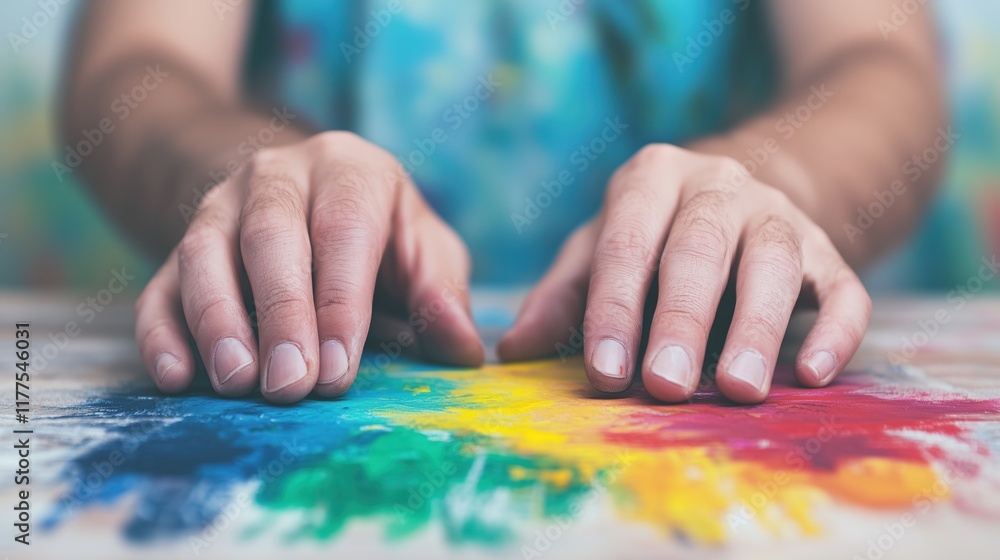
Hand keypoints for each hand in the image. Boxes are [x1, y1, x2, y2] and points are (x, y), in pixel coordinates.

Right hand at [135, 132, 482, 402]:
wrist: (305, 194)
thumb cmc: (382, 233)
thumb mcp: (424, 248)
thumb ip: (441, 292)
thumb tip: (462, 345)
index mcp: (348, 170)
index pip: (343, 229)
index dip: (339, 302)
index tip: (337, 370)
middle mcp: (277, 176)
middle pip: (270, 237)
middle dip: (280, 314)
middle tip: (288, 386)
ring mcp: (220, 207)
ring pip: (203, 254)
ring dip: (216, 322)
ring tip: (235, 383)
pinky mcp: (178, 244)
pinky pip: (159, 284)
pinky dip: (162, 332)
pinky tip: (175, 376)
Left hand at [498, 144, 870, 402]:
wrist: (741, 201)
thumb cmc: (653, 236)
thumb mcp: (600, 249)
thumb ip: (562, 295)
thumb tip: (513, 350)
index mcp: (652, 179)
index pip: (627, 242)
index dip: (613, 308)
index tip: (604, 371)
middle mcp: (719, 186)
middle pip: (699, 249)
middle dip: (679, 321)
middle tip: (662, 386)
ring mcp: (780, 216)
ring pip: (774, 262)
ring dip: (756, 327)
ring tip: (738, 389)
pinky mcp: (829, 252)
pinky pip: (844, 288)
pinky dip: (834, 331)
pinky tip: (811, 374)